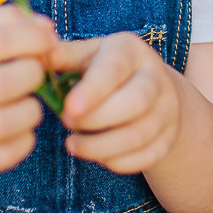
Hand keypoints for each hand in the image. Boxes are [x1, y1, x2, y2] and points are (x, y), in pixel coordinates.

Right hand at [0, 5, 57, 173]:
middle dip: (34, 73)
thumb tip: (46, 29)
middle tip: (37, 70)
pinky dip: (25, 140)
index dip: (32, 39)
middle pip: (3, 84)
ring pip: (5, 124)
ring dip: (32, 109)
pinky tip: (22, 126)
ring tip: (30, 99)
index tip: (47, 41)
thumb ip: (3, 20)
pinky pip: (5, 155)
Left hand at [50, 32, 181, 173]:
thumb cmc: (106, 68)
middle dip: (96, 120)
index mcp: (131, 50)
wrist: (151, 87)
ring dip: (101, 146)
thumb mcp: (88, 54)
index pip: (114, 68)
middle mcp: (155, 77)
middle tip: (66, 122)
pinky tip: (97, 156)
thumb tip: (43, 56)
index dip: (92, 90)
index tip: (68, 109)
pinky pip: (147, 156)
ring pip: (139, 135)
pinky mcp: (169, 137)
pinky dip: (119, 162)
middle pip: (134, 103)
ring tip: (73, 145)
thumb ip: (66, 56)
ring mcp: (167, 109)